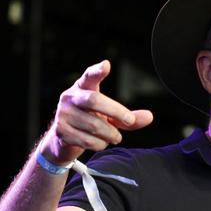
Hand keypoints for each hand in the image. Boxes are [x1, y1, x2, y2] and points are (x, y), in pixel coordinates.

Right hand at [39, 60, 153, 164]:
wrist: (63, 140)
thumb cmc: (91, 121)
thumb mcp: (110, 117)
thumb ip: (128, 117)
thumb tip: (149, 117)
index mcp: (83, 88)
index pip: (89, 76)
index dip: (97, 71)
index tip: (106, 65)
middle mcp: (70, 98)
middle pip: (94, 100)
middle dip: (116, 111)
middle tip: (129, 120)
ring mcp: (63, 114)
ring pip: (95, 125)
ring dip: (111, 134)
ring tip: (115, 137)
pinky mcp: (61, 131)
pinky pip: (88, 140)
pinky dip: (100, 144)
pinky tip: (101, 143)